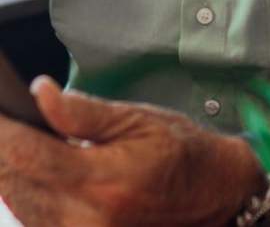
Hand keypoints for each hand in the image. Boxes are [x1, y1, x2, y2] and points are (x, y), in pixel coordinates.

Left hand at [0, 76, 265, 226]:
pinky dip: (27, 191)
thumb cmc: (180, 151)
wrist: (210, 194)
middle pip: (13, 181)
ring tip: (28, 140)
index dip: (3, 129)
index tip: (0, 109)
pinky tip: (39, 170)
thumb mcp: (139, 118)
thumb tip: (41, 93)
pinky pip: (32, 218)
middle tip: (11, 118)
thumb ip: (84, 111)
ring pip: (17, 202)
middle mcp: (82, 219)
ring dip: (13, 171)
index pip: (26, 155)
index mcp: (102, 180)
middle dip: (6, 147)